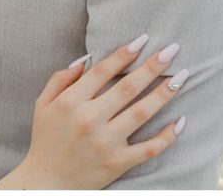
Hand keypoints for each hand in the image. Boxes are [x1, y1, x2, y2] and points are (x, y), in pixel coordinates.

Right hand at [15, 38, 185, 188]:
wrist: (46, 181)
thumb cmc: (45, 139)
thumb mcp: (42, 104)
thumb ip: (60, 79)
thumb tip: (86, 60)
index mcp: (70, 102)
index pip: (102, 71)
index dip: (124, 54)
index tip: (143, 40)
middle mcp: (89, 119)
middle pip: (128, 87)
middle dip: (152, 67)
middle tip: (172, 50)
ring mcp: (106, 142)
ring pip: (142, 113)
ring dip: (164, 93)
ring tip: (181, 77)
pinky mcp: (118, 162)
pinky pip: (148, 148)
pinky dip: (167, 136)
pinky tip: (180, 121)